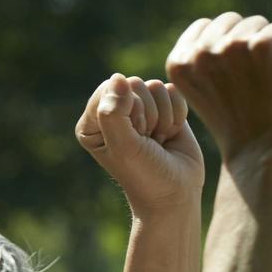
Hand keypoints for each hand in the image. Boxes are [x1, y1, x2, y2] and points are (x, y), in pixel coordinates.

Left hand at [75, 73, 203, 215]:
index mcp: (93, 121)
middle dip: (149, 116)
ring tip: (159, 141)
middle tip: (148, 142)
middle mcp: (114, 111)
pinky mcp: (164, 108)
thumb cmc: (146, 176)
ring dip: (164, 118)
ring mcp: (141, 108)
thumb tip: (119, 78)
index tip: (134, 140)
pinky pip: (173, 92)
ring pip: (156, 87)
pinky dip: (178, 115)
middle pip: (135, 85)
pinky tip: (170, 135)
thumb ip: (114, 112)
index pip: (110, 89)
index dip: (129, 112)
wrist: (177, 194)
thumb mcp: (124, 147)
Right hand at [163, 12, 271, 160]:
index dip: (224, 52)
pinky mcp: (264, 45)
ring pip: (256, 23)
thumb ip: (203, 58)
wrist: (263, 151)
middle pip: (231, 21)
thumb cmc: (239, 125)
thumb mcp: (202, 88)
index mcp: (179, 61)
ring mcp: (232, 46)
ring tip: (264, 82)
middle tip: (252, 83)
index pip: (205, 27)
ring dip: (264, 46)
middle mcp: (201, 51)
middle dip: (244, 44)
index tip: (232, 81)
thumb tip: (215, 26)